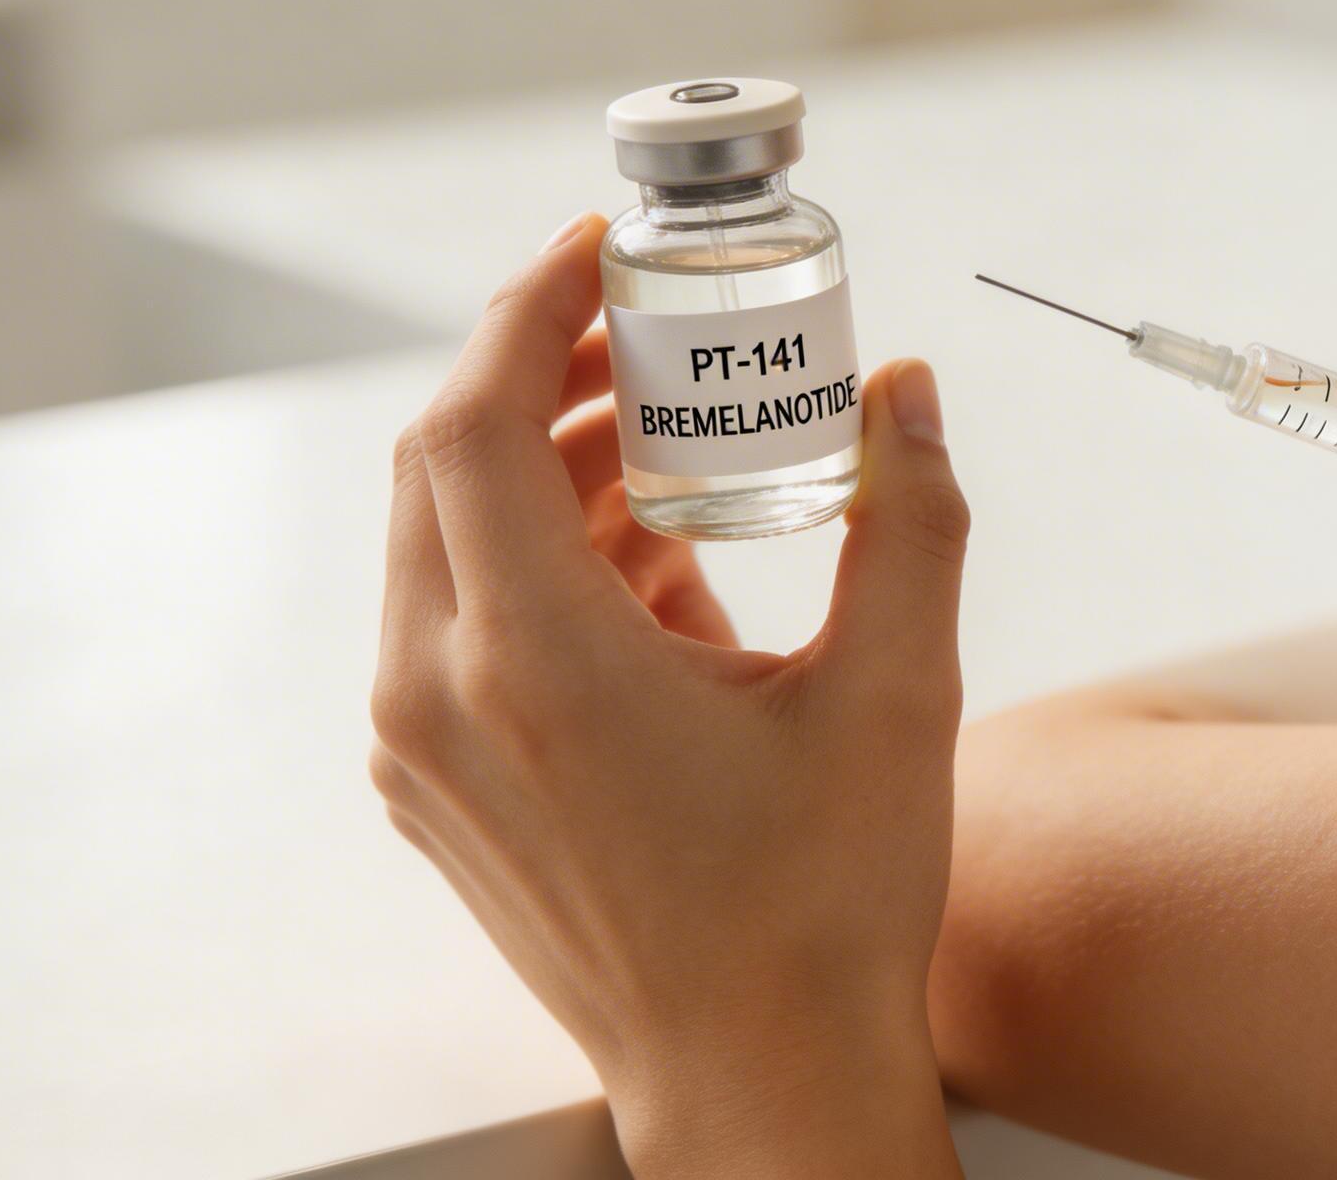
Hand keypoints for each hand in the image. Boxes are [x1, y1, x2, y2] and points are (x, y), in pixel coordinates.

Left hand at [371, 213, 968, 1177]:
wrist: (758, 1083)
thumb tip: (911, 396)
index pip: (472, 420)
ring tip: (671, 456)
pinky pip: (457, 627)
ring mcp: (425, 755)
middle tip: (647, 341)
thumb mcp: (895, 697)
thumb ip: (911, 521)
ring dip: (542, 473)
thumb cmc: (822, 912)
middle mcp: (443, 699)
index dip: (527, 308)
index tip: (598, 253)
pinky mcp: (439, 793)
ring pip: (444, 545)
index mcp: (535, 662)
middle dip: (540, 378)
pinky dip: (536, 567)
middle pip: (443, 466)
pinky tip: (659, 574)